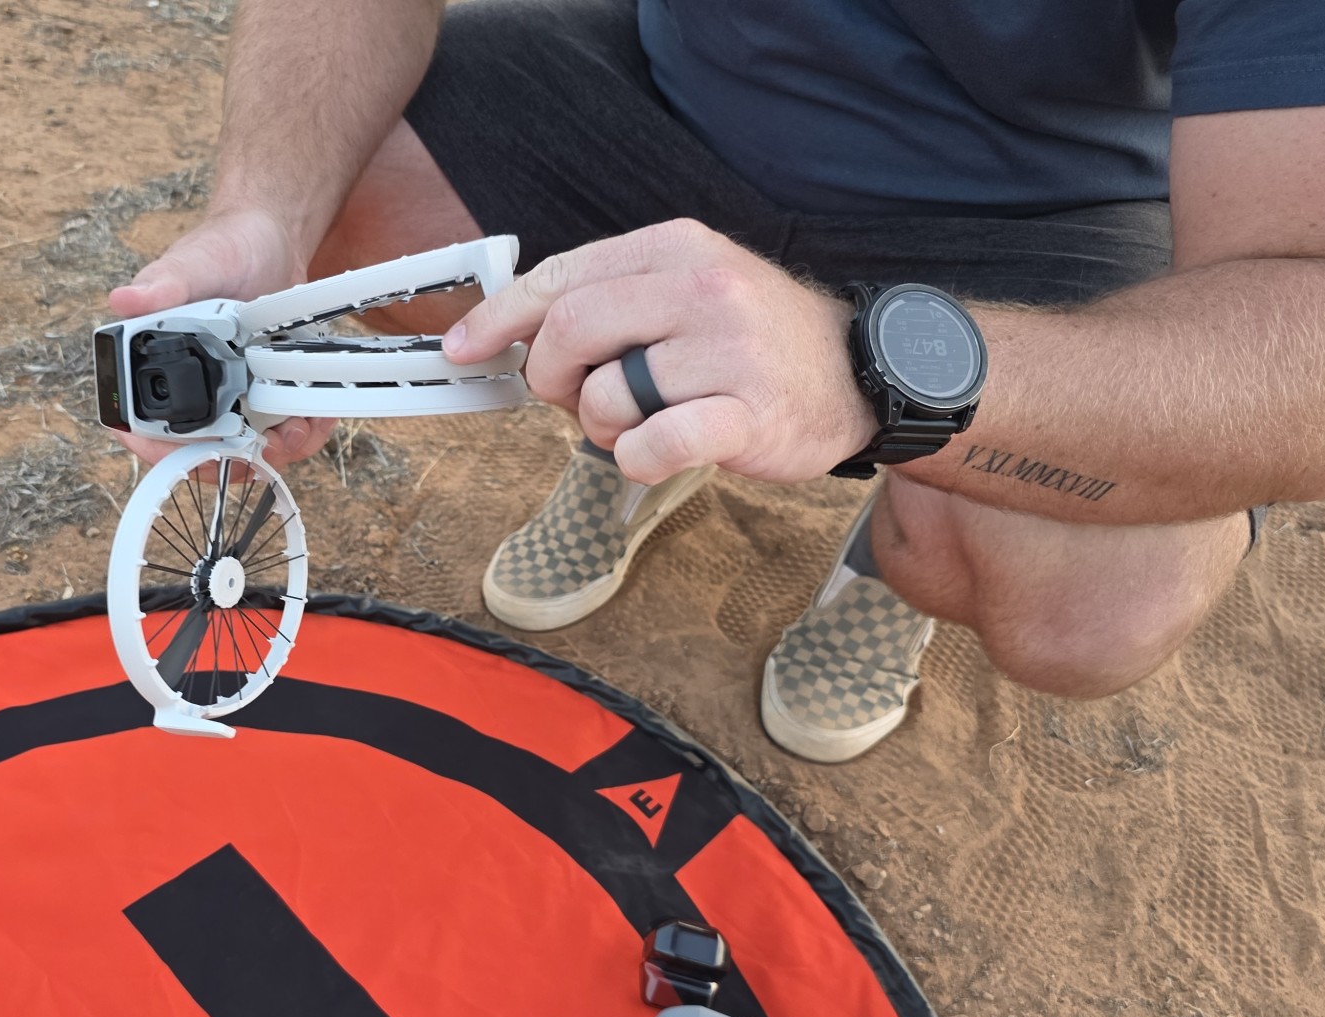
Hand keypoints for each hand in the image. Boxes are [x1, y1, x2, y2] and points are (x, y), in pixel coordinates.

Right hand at [107, 208, 336, 468]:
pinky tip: (314, 417)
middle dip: (231, 461)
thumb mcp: (193, 263)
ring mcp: (226, 394)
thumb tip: (124, 300)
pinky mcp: (263, 393)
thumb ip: (162, 284)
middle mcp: (185, 385)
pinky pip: (279, 429)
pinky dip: (300, 431)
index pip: (139, 426)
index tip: (198, 457)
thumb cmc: (223, 246)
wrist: (273, 239)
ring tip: (296, 431)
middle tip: (263, 450)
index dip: (162, 453)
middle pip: (197, 451)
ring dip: (272, 451)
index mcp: (150, 361)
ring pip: (243, 449)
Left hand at [440, 219, 873, 484]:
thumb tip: (516, 334)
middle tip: (575, 400)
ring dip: (603, 426)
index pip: (563, 275)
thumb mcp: (688, 289)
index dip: (500, 316)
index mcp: (677, 248)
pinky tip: (660, 450)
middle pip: (570, 330)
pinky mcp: (749, 414)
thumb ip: (612, 299)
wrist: (862, 372)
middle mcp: (702, 288)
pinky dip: (636, 459)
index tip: (462, 348)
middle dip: (551, 378)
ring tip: (642, 422)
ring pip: (607, 396)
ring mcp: (729, 351)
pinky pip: (652, 445)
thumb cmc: (756, 341)